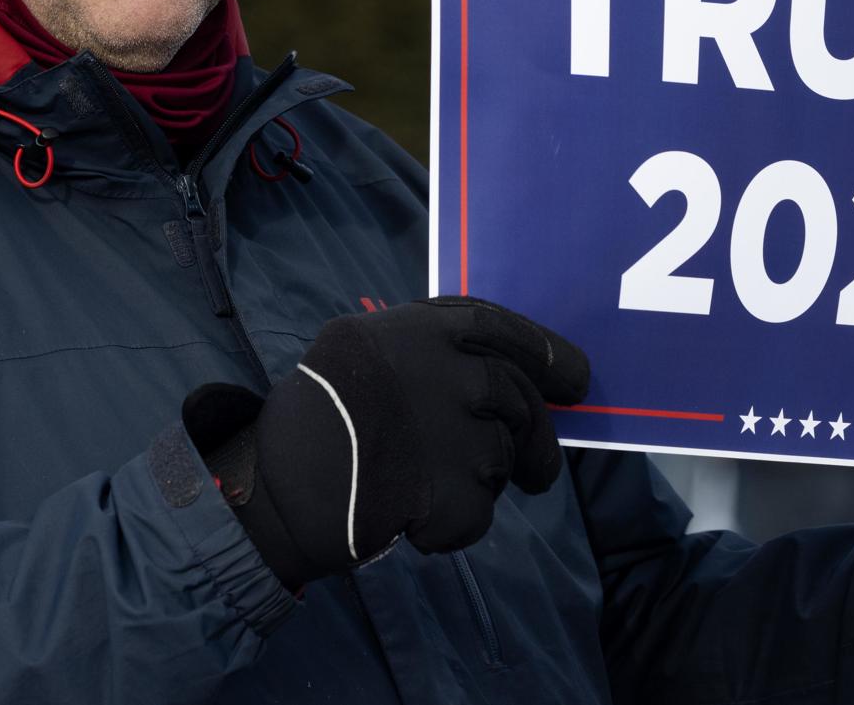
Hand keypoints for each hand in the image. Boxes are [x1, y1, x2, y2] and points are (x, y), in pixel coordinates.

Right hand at [182, 297, 590, 589]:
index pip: (506, 329)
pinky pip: (477, 514)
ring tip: (417, 483)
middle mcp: (454, 373)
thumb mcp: (363, 347)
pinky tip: (406, 514)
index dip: (549, 353)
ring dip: (476, 479)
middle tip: (538, 471)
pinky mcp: (458, 495)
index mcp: (426, 329)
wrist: (277, 484)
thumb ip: (430, 350)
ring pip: (500, 459)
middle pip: (520, 401)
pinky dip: (450, 524)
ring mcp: (460, 434)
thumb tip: (509, 375)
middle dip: (535, 440)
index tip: (576, 381)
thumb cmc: (315, 412)